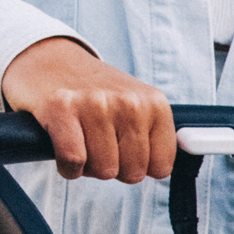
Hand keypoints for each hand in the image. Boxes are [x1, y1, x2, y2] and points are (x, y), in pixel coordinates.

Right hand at [0, 37, 175, 182]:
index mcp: (154, 103)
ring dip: (88, 165)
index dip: (138, 166)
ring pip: (104, 170)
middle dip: (112, 166)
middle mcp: (129, 102)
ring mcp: (96, 103)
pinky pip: (74, 162)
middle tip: (97, 141)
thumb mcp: (137, 104)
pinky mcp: (62, 108)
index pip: (161, 168)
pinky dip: (66, 165)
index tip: (123, 148)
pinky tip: (62, 145)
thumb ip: (158, 134)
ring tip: (80, 139)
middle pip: (132, 173)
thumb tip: (186, 157)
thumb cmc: (94, 93)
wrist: (48, 60)